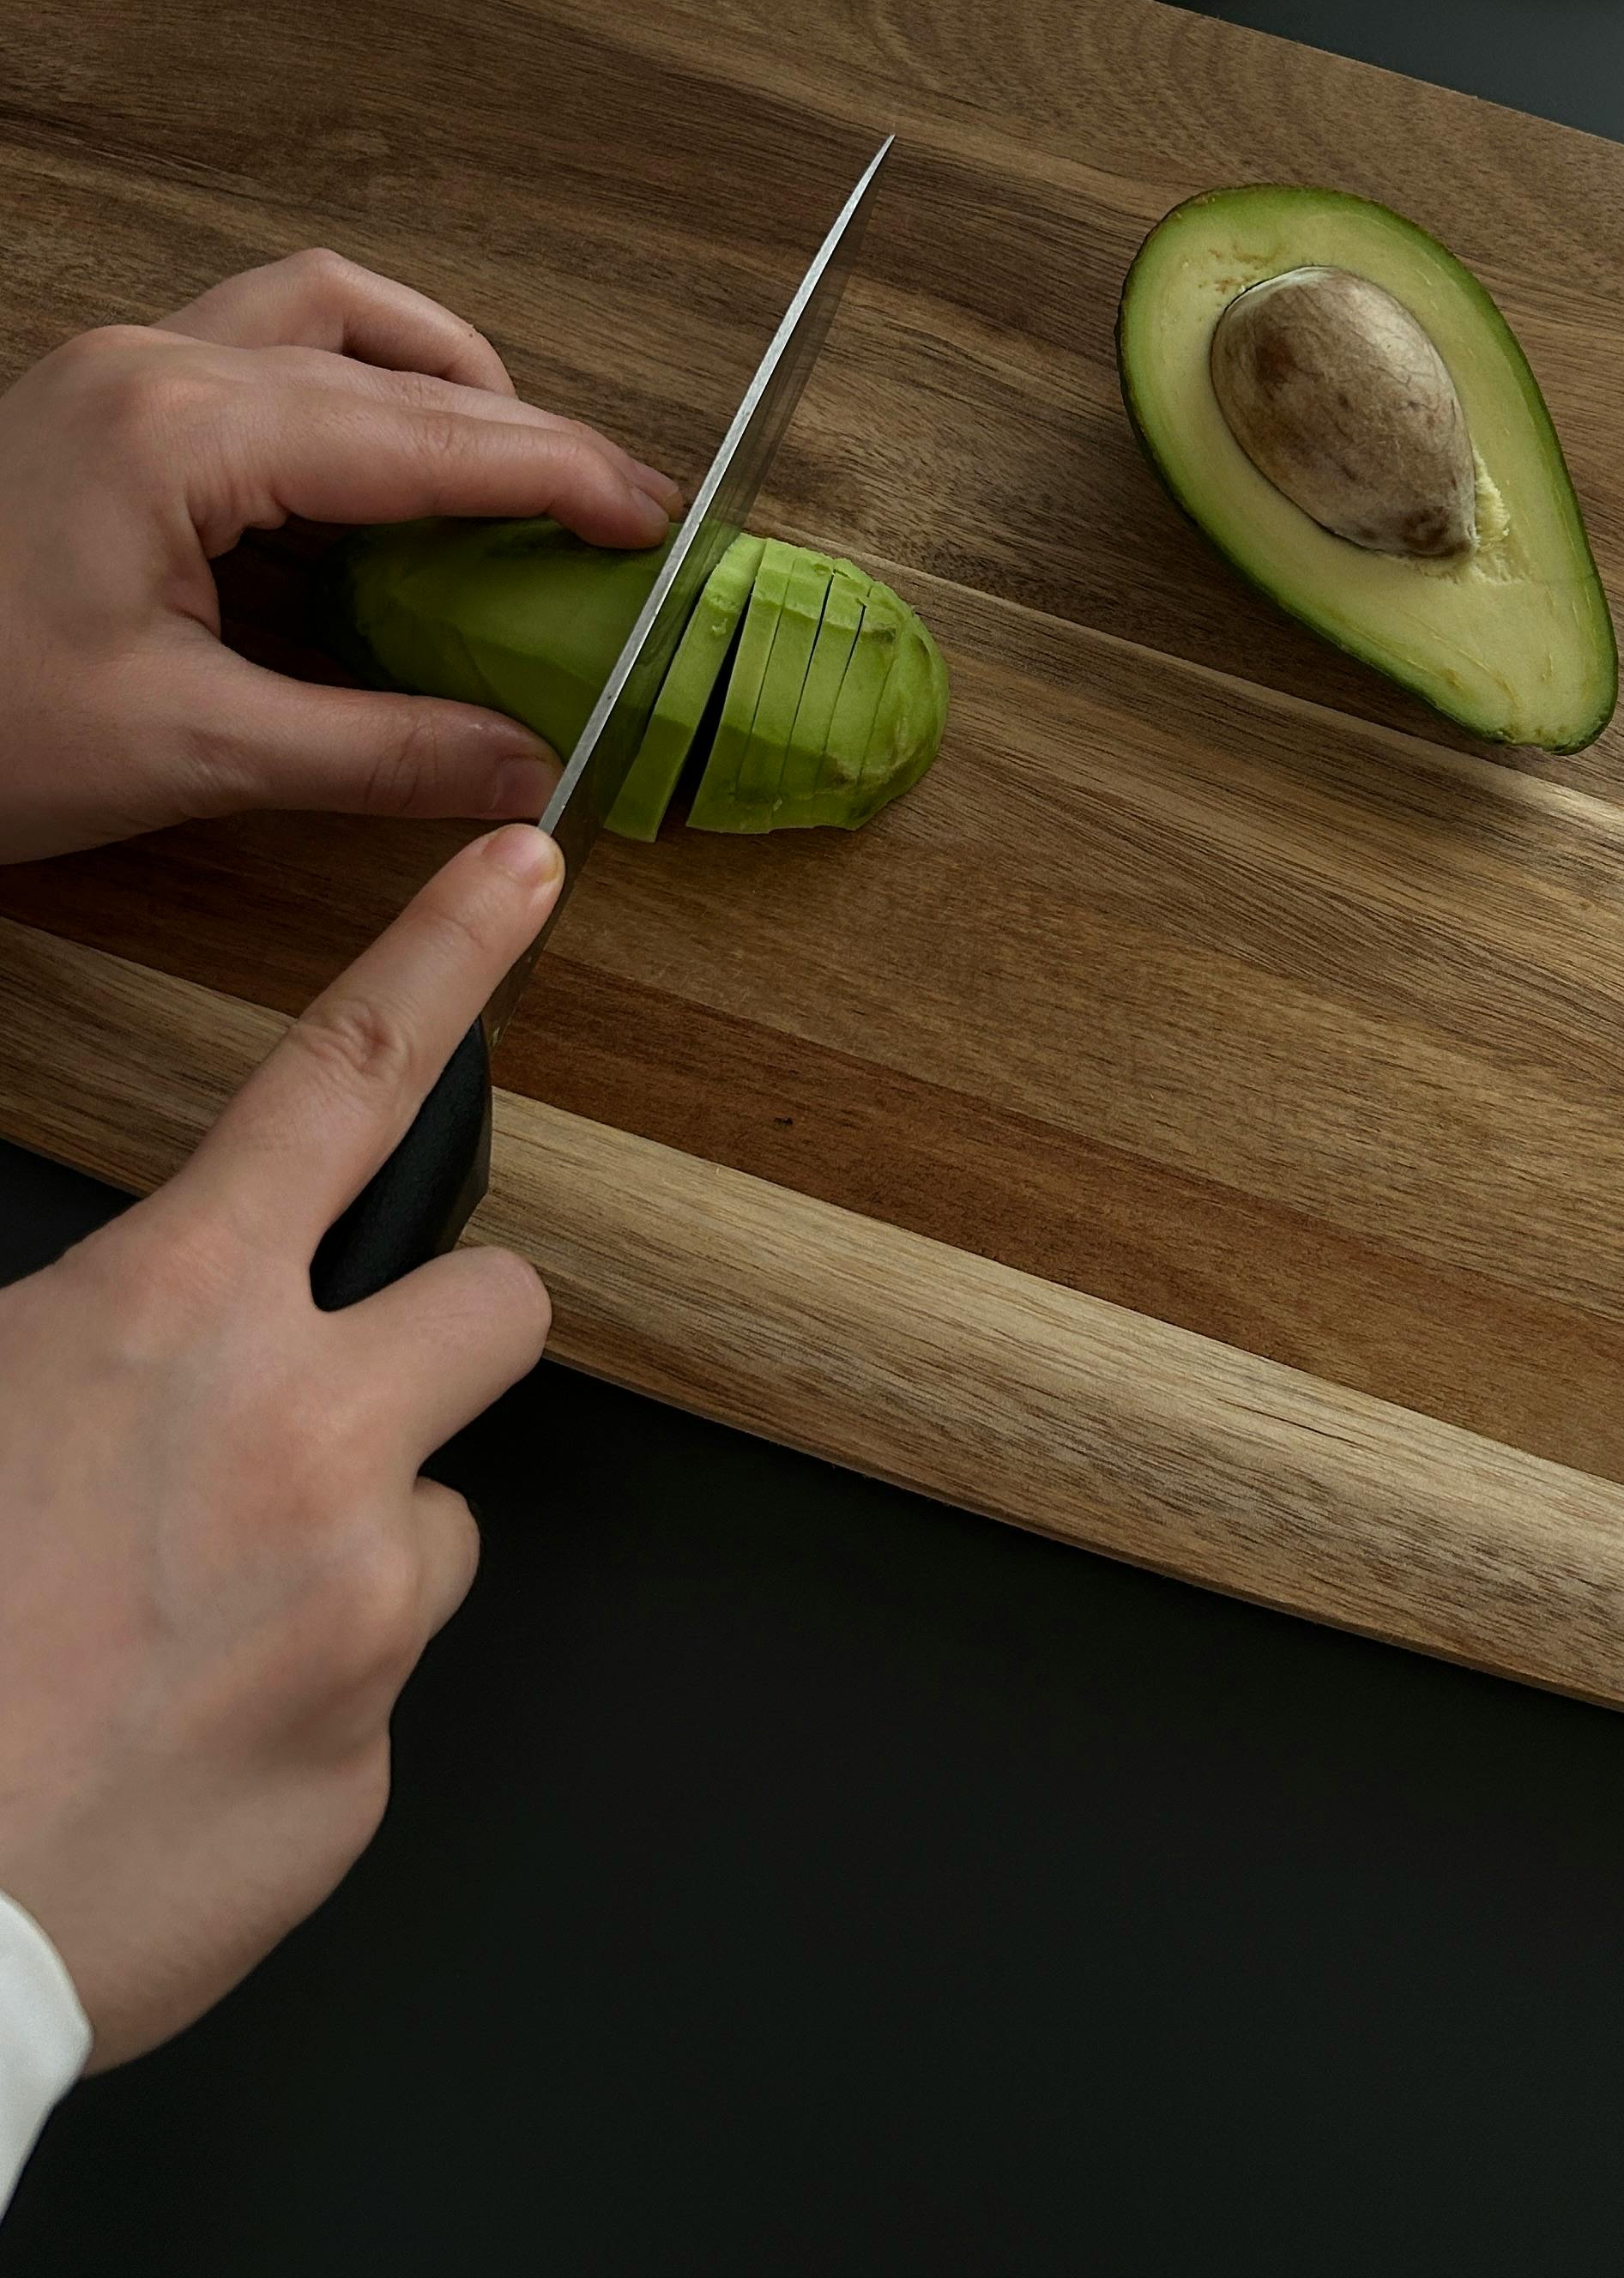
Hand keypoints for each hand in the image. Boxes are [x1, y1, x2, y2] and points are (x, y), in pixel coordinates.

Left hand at [0, 247, 679, 861]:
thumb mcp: (183, 751)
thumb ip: (374, 749)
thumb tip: (524, 767)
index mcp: (184, 429)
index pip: (427, 435)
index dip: (562, 476)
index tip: (658, 519)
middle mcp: (158, 362)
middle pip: (393, 360)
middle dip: (520, 433)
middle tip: (615, 516)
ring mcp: (121, 367)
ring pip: (324, 312)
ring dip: (433, 374)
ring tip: (511, 472)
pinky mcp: (99, 400)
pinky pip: (261, 349)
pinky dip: (350, 393)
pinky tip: (382, 487)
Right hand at [0, 819, 562, 2068]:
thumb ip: (84, 1337)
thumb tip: (131, 1337)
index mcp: (169, 1324)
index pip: (344, 1080)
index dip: (449, 952)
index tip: (529, 865)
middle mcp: (301, 1442)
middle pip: (495, 1308)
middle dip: (431, 1343)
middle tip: (316, 1412)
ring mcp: (357, 1610)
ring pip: (435, 1520)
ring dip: (351, 1546)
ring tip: (188, 1627)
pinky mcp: (368, 1768)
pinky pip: (374, 1694)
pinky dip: (298, 1706)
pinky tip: (177, 1747)